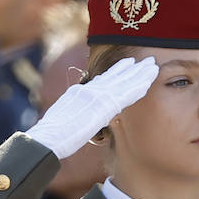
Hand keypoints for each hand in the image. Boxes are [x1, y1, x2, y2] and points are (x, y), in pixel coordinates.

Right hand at [26, 56, 160, 158]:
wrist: (46, 138)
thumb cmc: (50, 137)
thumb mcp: (62, 120)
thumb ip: (74, 114)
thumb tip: (79, 120)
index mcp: (78, 93)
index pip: (101, 80)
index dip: (116, 71)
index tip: (127, 64)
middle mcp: (88, 90)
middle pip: (114, 76)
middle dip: (130, 68)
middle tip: (144, 61)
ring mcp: (95, 96)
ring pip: (123, 81)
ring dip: (139, 73)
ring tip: (152, 65)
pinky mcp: (102, 105)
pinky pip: (125, 93)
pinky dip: (138, 85)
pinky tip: (149, 81)